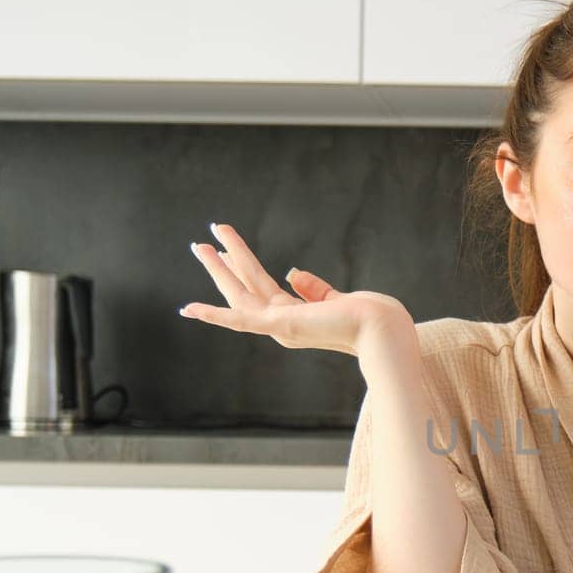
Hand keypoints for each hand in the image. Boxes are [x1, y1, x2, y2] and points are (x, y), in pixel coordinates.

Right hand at [179, 223, 412, 358]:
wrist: (383, 329)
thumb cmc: (370, 317)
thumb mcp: (337, 299)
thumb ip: (315, 289)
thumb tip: (292, 272)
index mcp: (297, 319)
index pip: (261, 290)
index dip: (243, 268)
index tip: (227, 250)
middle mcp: (283, 326)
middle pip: (245, 289)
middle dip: (223, 266)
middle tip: (200, 243)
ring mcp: (280, 327)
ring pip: (239, 295)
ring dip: (219, 269)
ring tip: (199, 245)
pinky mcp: (280, 326)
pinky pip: (239, 320)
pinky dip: (213, 316)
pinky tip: (189, 308)